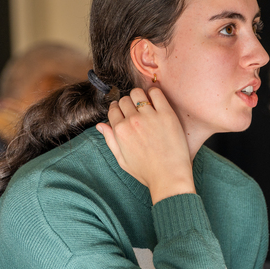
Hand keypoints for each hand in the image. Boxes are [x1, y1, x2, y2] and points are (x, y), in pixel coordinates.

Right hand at [97, 87, 195, 203]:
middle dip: (128, 104)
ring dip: (139, 96)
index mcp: (120, 131)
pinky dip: (154, 93)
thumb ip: (110, 140)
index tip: (124, 111)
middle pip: (124, 100)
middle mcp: (133, 121)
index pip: (113, 110)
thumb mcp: (122, 160)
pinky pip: (156, 93)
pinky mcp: (167, 114)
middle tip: (136, 110)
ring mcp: (150, 116)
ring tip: (146, 104)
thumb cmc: (146, 171)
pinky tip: (156, 101)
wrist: (169, 176)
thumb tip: (100, 125)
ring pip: (138, 93)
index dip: (118, 110)